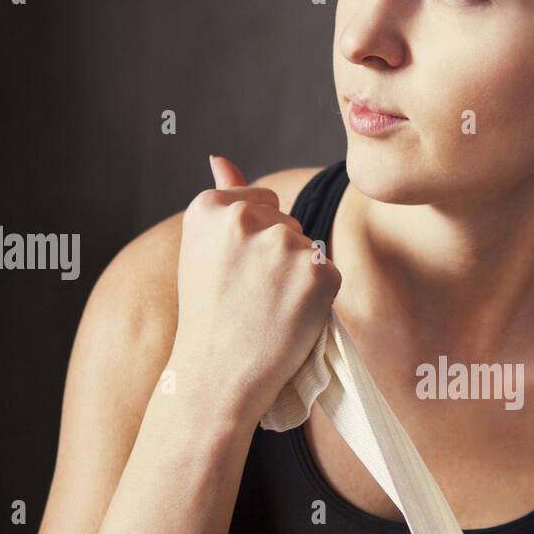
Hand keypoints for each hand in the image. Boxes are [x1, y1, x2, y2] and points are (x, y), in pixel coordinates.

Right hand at [168, 155, 341, 424]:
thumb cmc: (208, 316)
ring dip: (299, 277)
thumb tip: (221, 157)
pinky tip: (289, 319)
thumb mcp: (202, 250)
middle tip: (249, 298)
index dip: (254, 242)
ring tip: (266, 310)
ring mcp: (285, 245)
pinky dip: (318, 298)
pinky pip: (330, 275)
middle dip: (277, 257)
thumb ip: (222, 198)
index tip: (233, 274)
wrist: (217, 377)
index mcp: (211, 206)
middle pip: (288, 223)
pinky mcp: (319, 273)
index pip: (261, 202)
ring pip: (310, 249)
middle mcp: (246, 218)